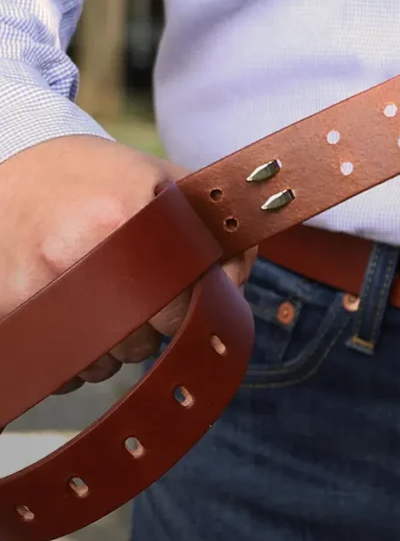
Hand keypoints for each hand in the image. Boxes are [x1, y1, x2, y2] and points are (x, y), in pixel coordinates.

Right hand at [0, 135, 255, 394]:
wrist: (10, 169)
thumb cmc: (96, 178)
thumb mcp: (161, 180)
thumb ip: (212, 227)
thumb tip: (236, 279)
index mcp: (124, 216)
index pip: (181, 306)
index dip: (194, 307)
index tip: (191, 294)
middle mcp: (78, 255)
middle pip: (142, 342)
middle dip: (154, 327)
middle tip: (143, 290)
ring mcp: (38, 290)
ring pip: (102, 364)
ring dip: (114, 344)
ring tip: (103, 293)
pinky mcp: (9, 314)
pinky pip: (62, 370)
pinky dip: (76, 355)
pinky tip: (74, 310)